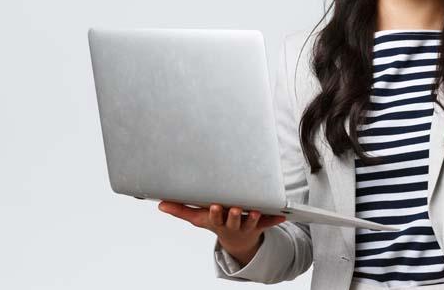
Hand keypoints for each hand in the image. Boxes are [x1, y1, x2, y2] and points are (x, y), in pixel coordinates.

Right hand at [158, 201, 285, 264]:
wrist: (237, 240)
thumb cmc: (216, 222)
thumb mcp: (198, 218)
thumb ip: (180, 210)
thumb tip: (160, 204)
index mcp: (218, 221)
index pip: (216, 218)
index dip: (216, 213)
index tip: (215, 206)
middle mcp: (232, 224)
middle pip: (234, 221)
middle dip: (234, 216)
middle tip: (236, 209)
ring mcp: (247, 225)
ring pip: (251, 222)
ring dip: (254, 217)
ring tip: (256, 210)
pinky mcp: (260, 224)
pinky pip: (269, 223)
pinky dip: (275, 220)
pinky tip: (283, 215)